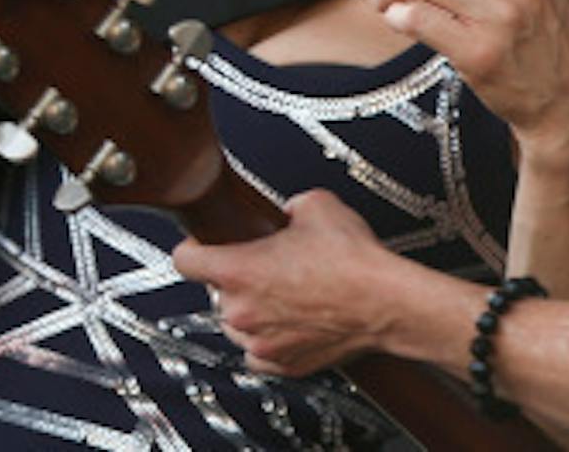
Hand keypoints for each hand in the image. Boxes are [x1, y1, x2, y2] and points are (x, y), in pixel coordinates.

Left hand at [173, 190, 403, 375]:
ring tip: (286, 293)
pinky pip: (257, 352)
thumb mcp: (316, 205)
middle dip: (237, 278)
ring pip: (235, 323)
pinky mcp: (280, 364)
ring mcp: (259, 342)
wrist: (386, 302)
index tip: (202, 245)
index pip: (183, 259)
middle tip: (268, 266)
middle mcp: (241, 310)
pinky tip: (290, 320)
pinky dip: (268, 338)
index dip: (193, 247)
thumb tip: (288, 210)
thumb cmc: (354, 260)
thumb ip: (287, 205)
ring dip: (251, 310)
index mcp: (239, 270)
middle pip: (215, 291)